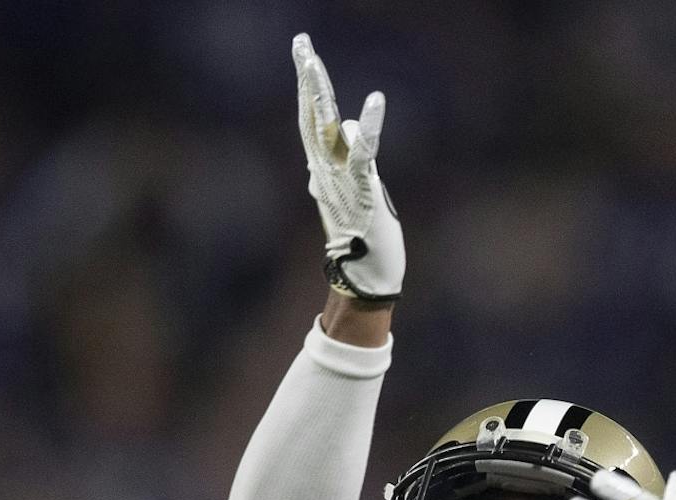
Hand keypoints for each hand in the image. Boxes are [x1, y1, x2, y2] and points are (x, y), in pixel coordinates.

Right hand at [293, 33, 403, 301]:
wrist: (365, 279)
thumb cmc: (360, 240)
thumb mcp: (347, 196)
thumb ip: (337, 168)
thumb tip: (329, 147)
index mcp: (321, 170)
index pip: (310, 119)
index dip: (307, 87)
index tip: (303, 53)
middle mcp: (325, 171)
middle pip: (312, 115)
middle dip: (307, 78)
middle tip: (301, 43)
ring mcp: (341, 180)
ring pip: (327, 128)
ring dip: (321, 93)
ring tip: (314, 60)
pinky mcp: (363, 191)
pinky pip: (364, 152)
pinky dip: (368, 126)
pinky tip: (374, 99)